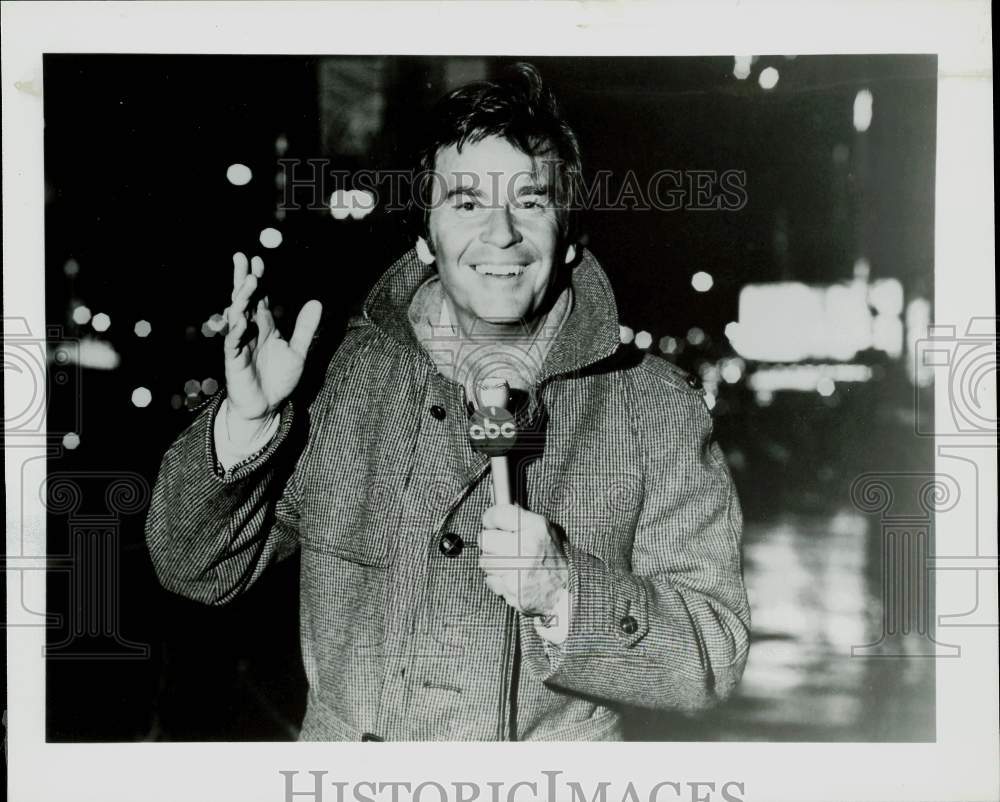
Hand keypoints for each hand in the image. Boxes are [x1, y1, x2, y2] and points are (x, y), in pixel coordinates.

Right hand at [224, 252, 321, 428]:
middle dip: (242, 279)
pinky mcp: (234, 360)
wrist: (267, 407)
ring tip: (249, 282)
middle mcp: (250, 330)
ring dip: (242, 299)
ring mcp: (240, 343)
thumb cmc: (279, 379)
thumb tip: (316, 301)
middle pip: (244, 299)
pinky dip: (237, 330)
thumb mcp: (298, 351)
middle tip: (241, 257)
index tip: (258, 260)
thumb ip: (306, 328)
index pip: (260, 297)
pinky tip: (241, 319)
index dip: (258, 279)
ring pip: (237, 316)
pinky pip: (233, 342)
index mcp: (264, 326)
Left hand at [479, 504, 567, 616]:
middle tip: (499, 545)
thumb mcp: (545, 530)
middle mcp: (526, 547)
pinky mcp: (511, 588)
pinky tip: (511, 578)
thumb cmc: (554, 557)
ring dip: (493, 562)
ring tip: (508, 563)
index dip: (490, 517)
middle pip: (485, 539)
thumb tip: (500, 505)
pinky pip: (490, 580)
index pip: (499, 514)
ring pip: (484, 561)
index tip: (490, 522)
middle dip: (490, 542)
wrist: (565, 589)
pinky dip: (497, 580)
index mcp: (536, 528)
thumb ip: (521, 518)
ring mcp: (518, 570)